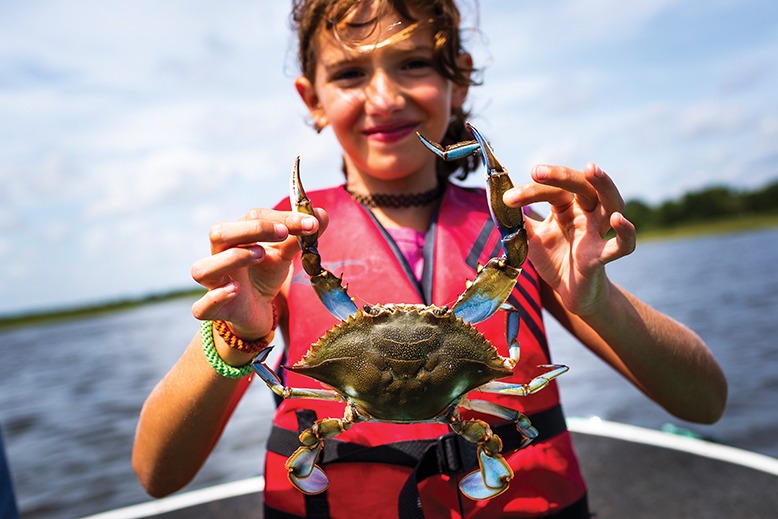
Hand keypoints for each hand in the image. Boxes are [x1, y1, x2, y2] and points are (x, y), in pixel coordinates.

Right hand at [190, 207, 326, 337]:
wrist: (256, 312)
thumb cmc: (264, 276)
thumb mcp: (284, 255)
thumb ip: (300, 237)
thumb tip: (321, 215)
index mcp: (236, 237)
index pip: (252, 216)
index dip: (281, 217)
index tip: (310, 223)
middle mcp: (219, 256)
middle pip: (219, 233)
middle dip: (252, 229)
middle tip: (283, 233)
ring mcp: (213, 284)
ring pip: (202, 268)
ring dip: (231, 258)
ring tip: (260, 256)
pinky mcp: (212, 311)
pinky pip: (201, 306)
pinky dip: (215, 297)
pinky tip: (235, 290)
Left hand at [504, 162, 635, 316]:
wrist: (569, 291)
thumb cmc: (555, 258)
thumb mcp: (531, 238)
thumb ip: (518, 222)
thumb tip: (498, 204)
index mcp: (567, 206)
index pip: (553, 190)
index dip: (531, 190)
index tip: (508, 198)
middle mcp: (586, 213)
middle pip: (583, 186)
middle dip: (561, 176)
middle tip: (537, 171)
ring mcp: (597, 233)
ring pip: (611, 203)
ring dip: (604, 185)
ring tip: (593, 170)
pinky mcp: (602, 256)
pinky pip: (623, 244)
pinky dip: (626, 232)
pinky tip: (620, 220)